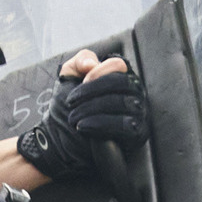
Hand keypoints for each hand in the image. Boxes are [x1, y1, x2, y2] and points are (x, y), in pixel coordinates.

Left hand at [15, 54, 145, 181]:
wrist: (63, 140)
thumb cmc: (70, 108)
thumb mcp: (69, 78)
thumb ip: (80, 62)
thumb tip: (92, 63)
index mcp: (120, 76)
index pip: (118, 65)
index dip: (96, 73)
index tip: (78, 85)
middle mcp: (134, 91)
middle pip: (122, 81)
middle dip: (92, 92)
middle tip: (71, 104)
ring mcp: (138, 112)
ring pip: (123, 102)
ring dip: (92, 109)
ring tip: (74, 119)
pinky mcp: (137, 132)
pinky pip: (126, 125)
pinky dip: (102, 125)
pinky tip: (84, 127)